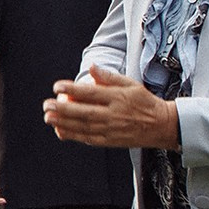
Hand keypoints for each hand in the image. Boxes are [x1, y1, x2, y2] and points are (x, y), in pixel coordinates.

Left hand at [43, 65, 180, 148]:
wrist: (162, 126)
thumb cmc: (144, 102)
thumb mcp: (131, 84)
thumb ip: (109, 77)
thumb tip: (92, 67)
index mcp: (118, 98)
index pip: (91, 93)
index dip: (72, 89)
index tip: (57, 86)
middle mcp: (114, 114)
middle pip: (84, 112)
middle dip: (62, 108)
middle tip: (47, 104)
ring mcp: (111, 130)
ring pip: (84, 127)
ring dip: (64, 123)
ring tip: (48, 117)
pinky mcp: (110, 141)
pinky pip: (89, 139)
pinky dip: (74, 135)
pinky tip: (60, 131)